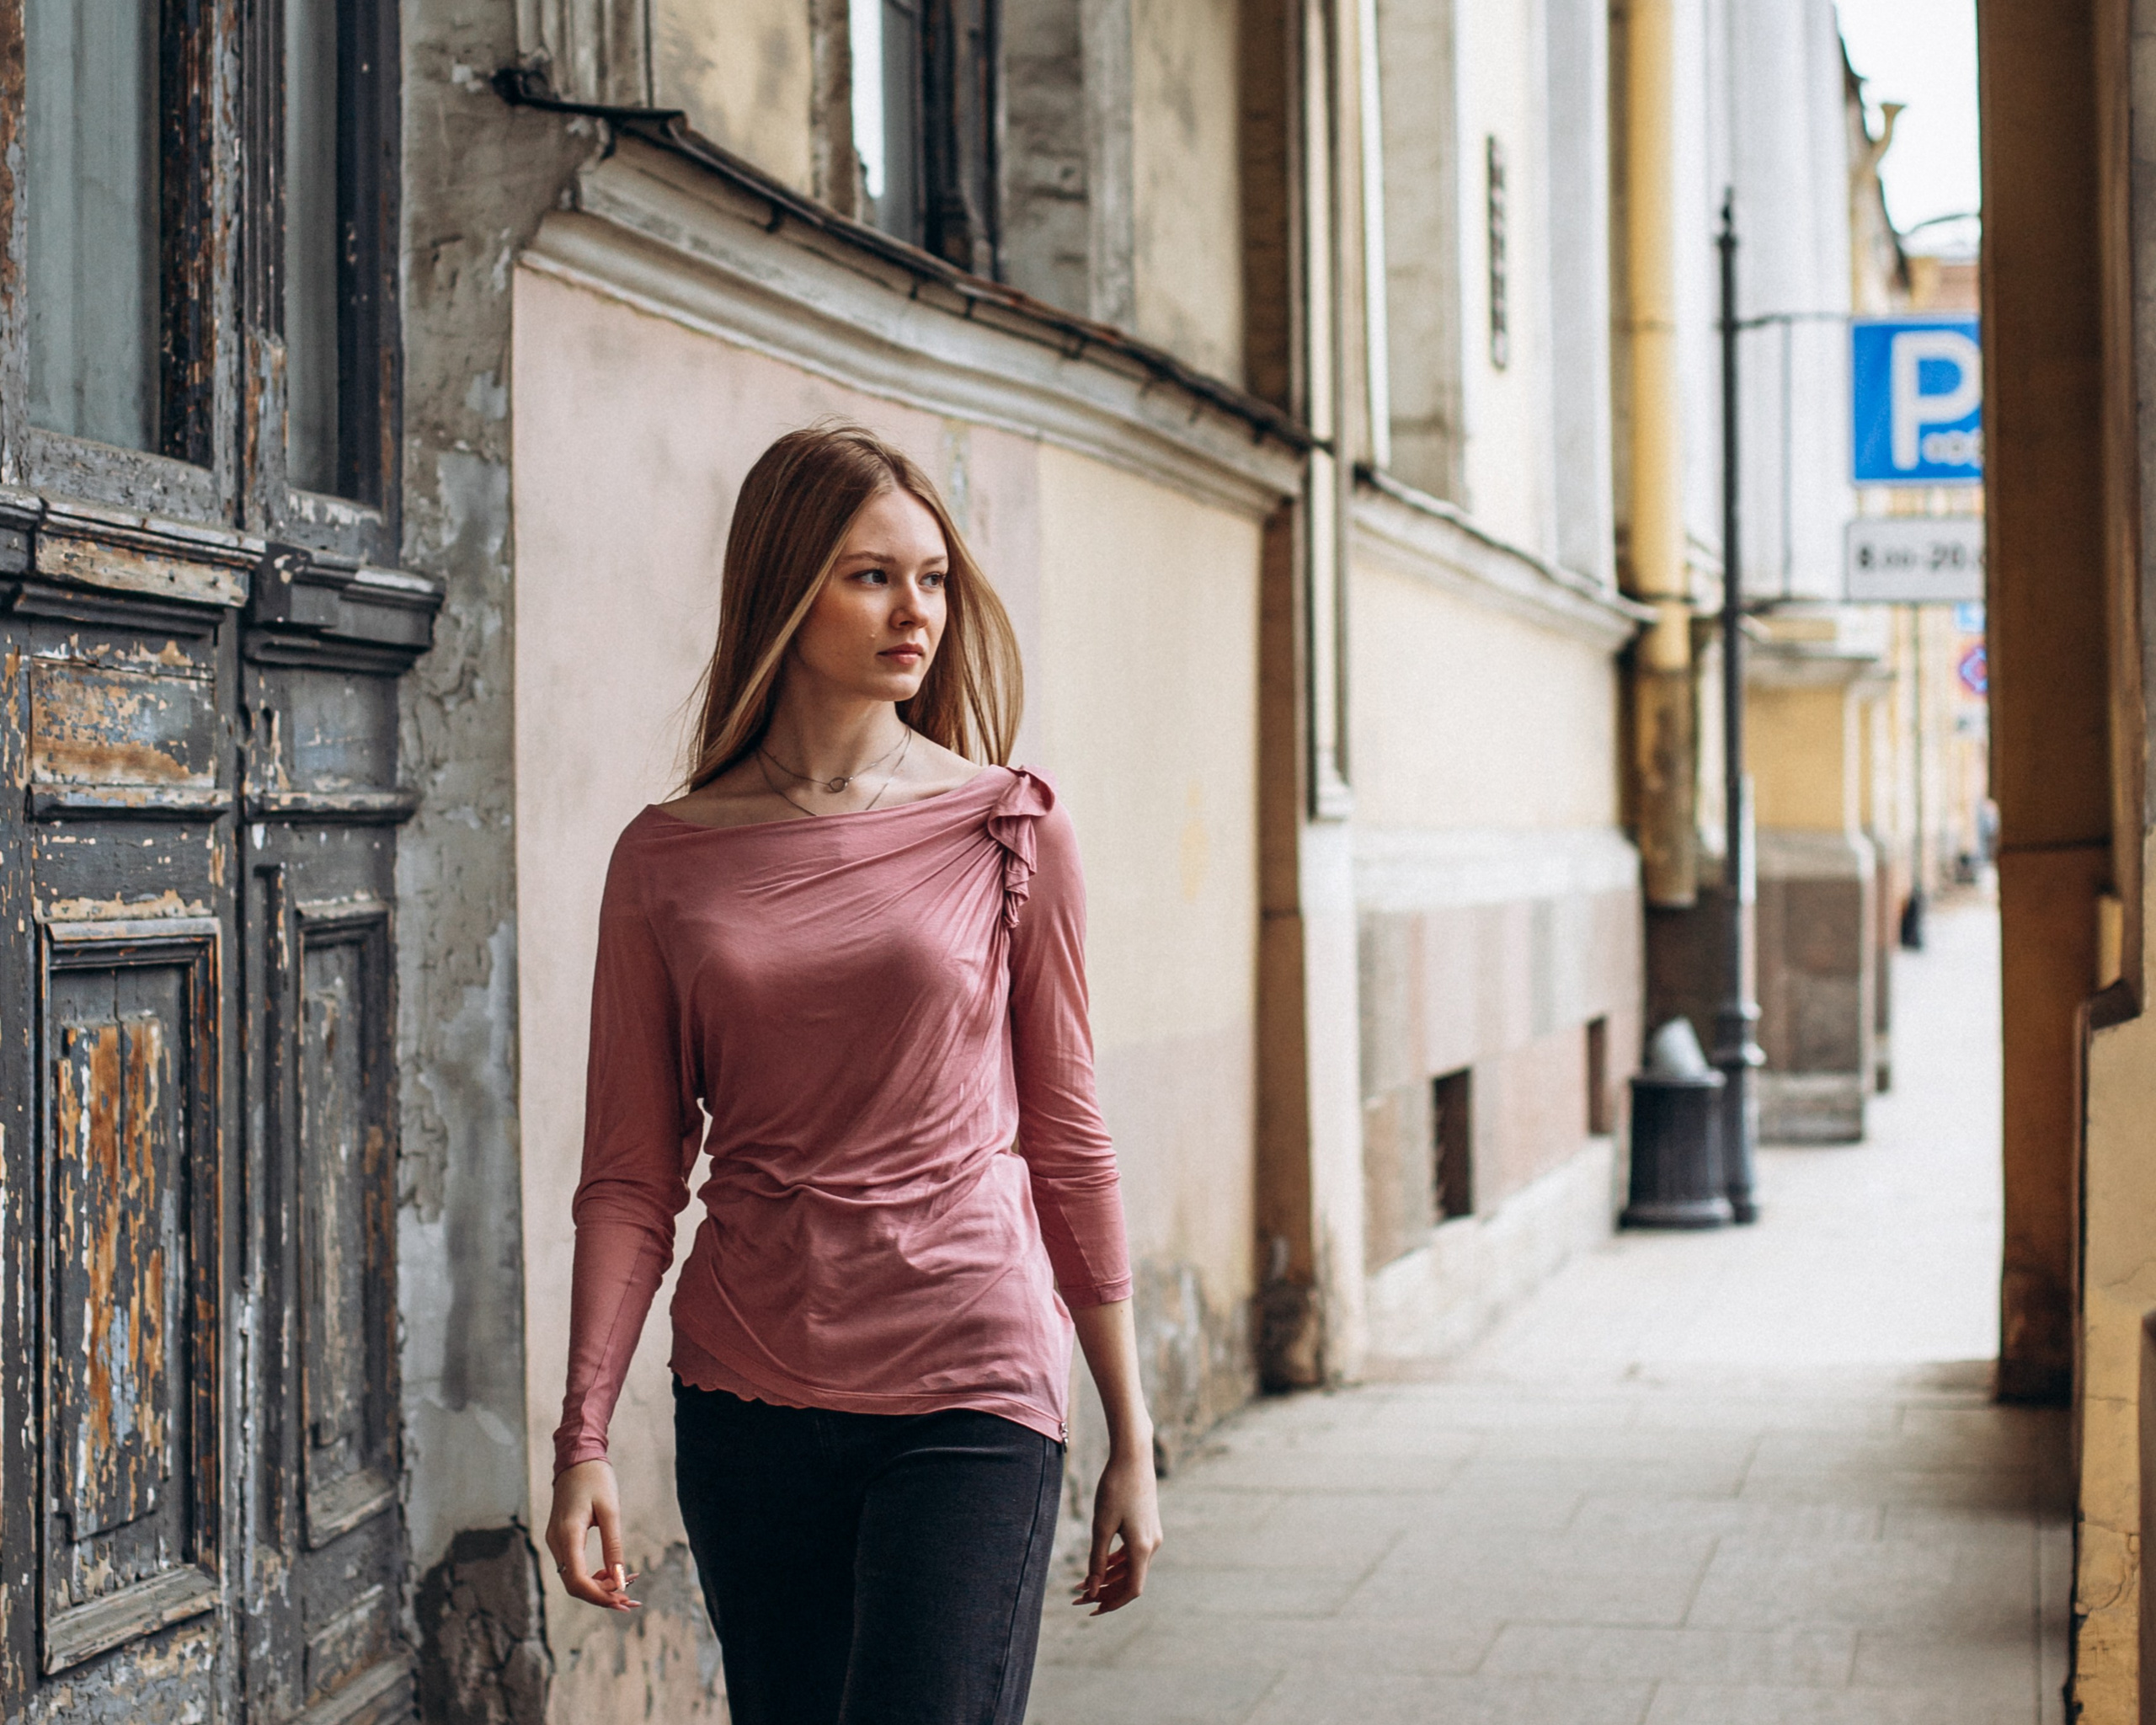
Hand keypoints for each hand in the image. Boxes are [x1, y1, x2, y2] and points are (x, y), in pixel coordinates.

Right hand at [546, 1459, 640, 1610]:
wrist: (577, 1458)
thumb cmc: (596, 1479)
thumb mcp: (610, 1510)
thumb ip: (613, 1546)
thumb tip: (620, 1579)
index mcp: (567, 1534)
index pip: (577, 1581)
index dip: (599, 1596)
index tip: (623, 1600)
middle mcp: (556, 1542)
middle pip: (575, 1585)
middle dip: (602, 1596)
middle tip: (631, 1600)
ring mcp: (555, 1541)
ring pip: (574, 1578)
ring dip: (599, 1586)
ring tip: (627, 1586)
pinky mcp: (560, 1538)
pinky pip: (573, 1566)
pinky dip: (592, 1574)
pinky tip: (612, 1572)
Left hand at [1072, 1442, 1161, 1613]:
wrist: (1133, 1456)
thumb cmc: (1115, 1487)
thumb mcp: (1101, 1525)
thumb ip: (1097, 1559)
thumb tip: (1091, 1589)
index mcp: (1143, 1548)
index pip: (1131, 1590)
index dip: (1112, 1603)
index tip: (1091, 1609)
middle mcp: (1152, 1545)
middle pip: (1130, 1581)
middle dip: (1105, 1592)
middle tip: (1079, 1598)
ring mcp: (1152, 1535)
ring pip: (1131, 1567)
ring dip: (1108, 1577)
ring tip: (1082, 1582)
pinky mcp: (1147, 1525)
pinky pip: (1132, 1553)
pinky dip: (1115, 1562)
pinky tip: (1099, 1563)